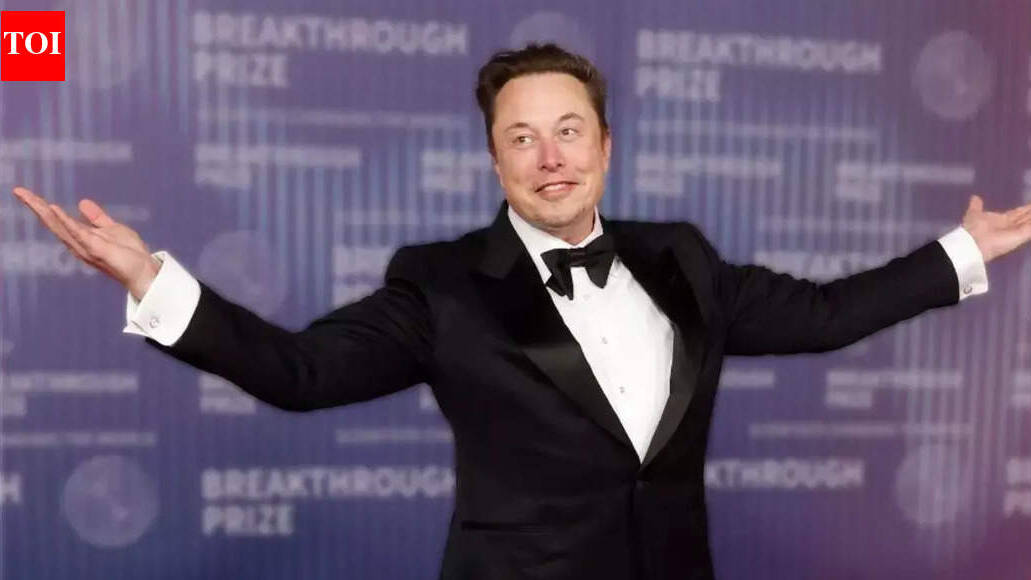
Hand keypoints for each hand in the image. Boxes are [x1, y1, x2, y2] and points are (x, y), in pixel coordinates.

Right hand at [11, 186, 161, 299]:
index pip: (56, 219)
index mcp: (80, 236)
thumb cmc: (129, 253)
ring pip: (59, 227)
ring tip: (28, 197)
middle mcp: (77, 243)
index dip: (40, 206)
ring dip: (43, 211)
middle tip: (18, 190)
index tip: (23, 192)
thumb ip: (97, 218)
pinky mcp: (96, 249)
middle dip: (34, 206)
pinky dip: (66, 221)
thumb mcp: (111, 229)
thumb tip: (82, 202)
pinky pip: (78, 234)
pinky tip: (54, 209)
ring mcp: (85, 247)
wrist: (144, 270)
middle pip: (52, 222)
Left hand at [961, 194, 1030, 262]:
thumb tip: (975, 197)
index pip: (1017, 213)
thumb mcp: (973, 214)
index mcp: (1001, 220)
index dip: (1025, 209)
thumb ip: (976, 206)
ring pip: (1030, 221)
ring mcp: (1018, 231)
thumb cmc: (973, 228)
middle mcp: (1011, 226)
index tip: (1030, 205)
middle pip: (1026, 217)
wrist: (974, 243)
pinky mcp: (1022, 236)